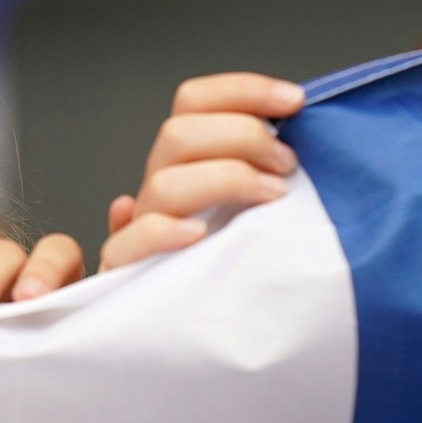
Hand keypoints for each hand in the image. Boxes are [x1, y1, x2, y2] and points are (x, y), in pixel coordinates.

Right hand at [99, 72, 306, 270]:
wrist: (196, 331)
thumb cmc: (238, 263)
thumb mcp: (257, 204)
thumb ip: (266, 164)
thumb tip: (293, 120)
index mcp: (185, 162)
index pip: (194, 101)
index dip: (244, 91)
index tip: (295, 100)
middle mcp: (160, 186)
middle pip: (178, 134)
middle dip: (244, 136)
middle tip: (287, 162)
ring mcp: (140, 228)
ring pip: (163, 184)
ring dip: (225, 179)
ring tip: (272, 196)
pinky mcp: (127, 272)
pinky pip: (129, 243)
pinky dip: (164, 232)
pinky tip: (198, 236)